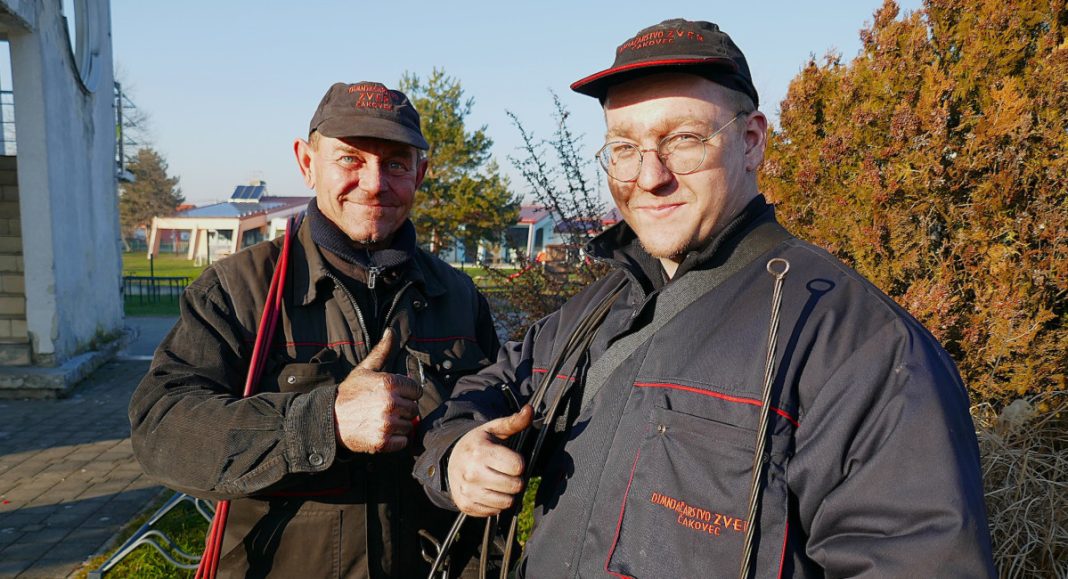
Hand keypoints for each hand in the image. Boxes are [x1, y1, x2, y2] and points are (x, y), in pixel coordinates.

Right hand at [334, 328, 421, 453]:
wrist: (329, 419)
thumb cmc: (349, 393)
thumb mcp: (365, 369)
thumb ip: (382, 351)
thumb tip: (392, 331)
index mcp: (389, 383)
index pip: (416, 390)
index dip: (406, 393)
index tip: (394, 395)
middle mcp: (390, 402)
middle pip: (414, 408)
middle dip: (403, 409)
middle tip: (385, 409)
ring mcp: (387, 423)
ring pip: (409, 425)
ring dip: (399, 425)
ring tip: (381, 420)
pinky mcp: (383, 441)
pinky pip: (403, 441)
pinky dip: (395, 440)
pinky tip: (381, 432)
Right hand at [447, 405, 533, 516]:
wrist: (450, 459)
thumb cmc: (478, 444)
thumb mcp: (494, 429)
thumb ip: (514, 421)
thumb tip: (530, 410)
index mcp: (480, 451)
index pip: (517, 466)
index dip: (519, 463)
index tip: (511, 459)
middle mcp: (472, 473)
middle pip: (515, 486)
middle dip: (516, 479)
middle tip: (507, 472)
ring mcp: (467, 491)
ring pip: (507, 502)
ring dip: (508, 493)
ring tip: (499, 482)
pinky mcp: (465, 506)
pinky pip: (495, 512)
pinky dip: (496, 503)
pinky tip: (489, 491)